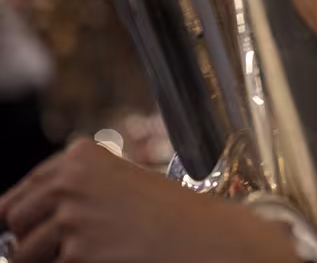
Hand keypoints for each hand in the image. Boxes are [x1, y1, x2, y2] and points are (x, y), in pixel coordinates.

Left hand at [0, 139, 298, 262]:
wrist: (204, 237)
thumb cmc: (173, 213)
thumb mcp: (123, 184)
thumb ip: (78, 189)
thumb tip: (28, 214)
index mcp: (82, 156)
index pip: (23, 188)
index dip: (21, 209)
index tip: (17, 222)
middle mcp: (71, 182)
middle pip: (16, 218)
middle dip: (30, 236)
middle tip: (59, 246)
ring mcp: (71, 219)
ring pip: (26, 253)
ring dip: (49, 258)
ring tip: (90, 253)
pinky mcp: (77, 254)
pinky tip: (104, 258)